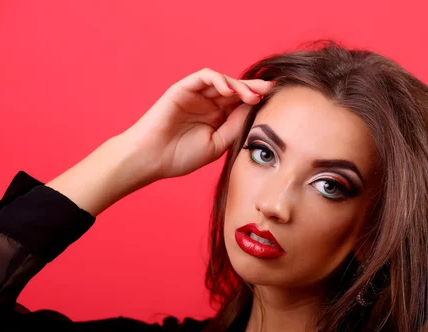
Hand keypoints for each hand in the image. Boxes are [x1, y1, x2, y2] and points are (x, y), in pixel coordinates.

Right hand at [121, 68, 274, 181]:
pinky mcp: (183, 88)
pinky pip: (204, 77)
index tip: (276, 102)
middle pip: (236, 89)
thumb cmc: (180, 156)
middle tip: (271, 89)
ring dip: (240, 85)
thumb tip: (254, 109)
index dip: (257, 101)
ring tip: (252, 95)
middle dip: (254, 88)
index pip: (241, 103)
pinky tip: (230, 92)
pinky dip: (219, 80)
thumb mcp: (217, 144)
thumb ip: (235, 126)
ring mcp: (196, 95)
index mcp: (217, 117)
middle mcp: (208, 103)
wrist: (151, 159)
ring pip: (223, 81)